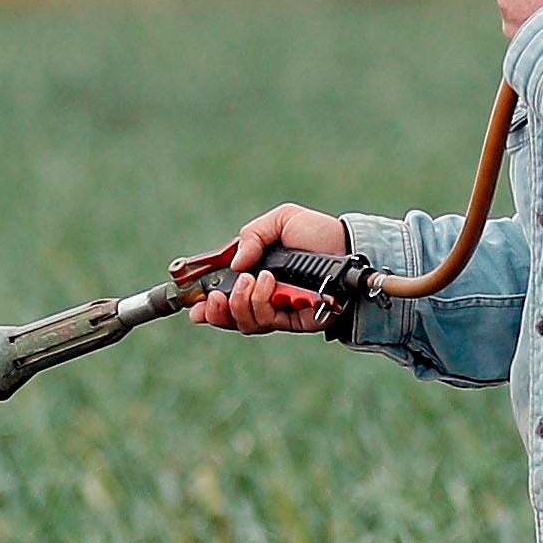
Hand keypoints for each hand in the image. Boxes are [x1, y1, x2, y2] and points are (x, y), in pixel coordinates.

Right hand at [189, 205, 349, 333]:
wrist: (349, 246)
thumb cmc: (318, 233)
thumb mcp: (281, 220)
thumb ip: (252, 235)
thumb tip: (235, 264)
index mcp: (254, 275)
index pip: (224, 297)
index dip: (205, 306)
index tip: (193, 307)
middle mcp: (264, 297)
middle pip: (230, 318)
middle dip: (217, 311)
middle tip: (216, 298)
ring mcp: (279, 311)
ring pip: (247, 322)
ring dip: (241, 302)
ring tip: (254, 280)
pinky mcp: (296, 322)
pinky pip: (269, 321)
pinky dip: (262, 303)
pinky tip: (268, 284)